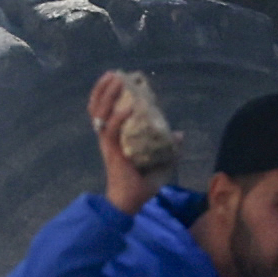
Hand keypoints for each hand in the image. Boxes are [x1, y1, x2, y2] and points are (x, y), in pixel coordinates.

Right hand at [88, 69, 160, 214]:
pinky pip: (113, 130)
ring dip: (107, 95)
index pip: (103, 111)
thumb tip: (180, 134)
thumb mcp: (159, 162)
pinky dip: (120, 116)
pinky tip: (130, 105)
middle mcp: (107, 138)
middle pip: (98, 108)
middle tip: (113, 74)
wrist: (129, 203)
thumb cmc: (140, 186)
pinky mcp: (112, 151)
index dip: (105, 94)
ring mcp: (108, 144)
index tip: (114, 78)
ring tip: (116, 80)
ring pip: (101, 114)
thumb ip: (169, 147)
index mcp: (113, 138)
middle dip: (103, 89)